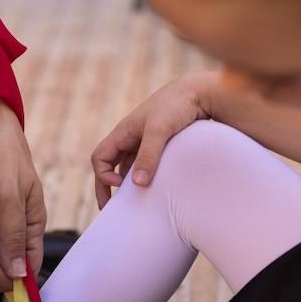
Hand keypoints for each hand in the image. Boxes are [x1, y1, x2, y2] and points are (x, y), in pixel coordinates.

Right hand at [91, 71, 217, 207]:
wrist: (200, 92)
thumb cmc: (177, 106)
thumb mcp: (160, 130)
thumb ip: (148, 156)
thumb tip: (137, 184)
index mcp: (123, 132)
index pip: (100, 158)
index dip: (103, 175)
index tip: (120, 186)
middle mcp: (130, 137)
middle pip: (109, 166)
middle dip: (106, 187)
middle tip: (109, 209)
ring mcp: (144, 141)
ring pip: (127, 166)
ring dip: (126, 184)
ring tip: (132, 203)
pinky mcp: (160, 145)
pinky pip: (144, 164)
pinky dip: (143, 177)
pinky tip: (153, 189)